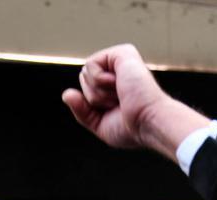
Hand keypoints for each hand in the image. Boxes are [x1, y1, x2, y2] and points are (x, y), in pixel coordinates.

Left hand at [62, 44, 210, 160]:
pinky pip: (91, 65)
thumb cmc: (133, 128)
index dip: (93, 106)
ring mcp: (121, 60)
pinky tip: (120, 84)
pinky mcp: (122, 53)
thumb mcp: (100, 125)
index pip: (86, 91)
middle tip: (119, 103)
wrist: (150, 123)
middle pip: (83, 80)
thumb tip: (67, 94)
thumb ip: (82, 111)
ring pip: (85, 73)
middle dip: (94, 98)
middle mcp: (120, 71)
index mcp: (117, 87)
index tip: (117, 113)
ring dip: (98, 92)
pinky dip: (100, 81)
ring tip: (121, 95)